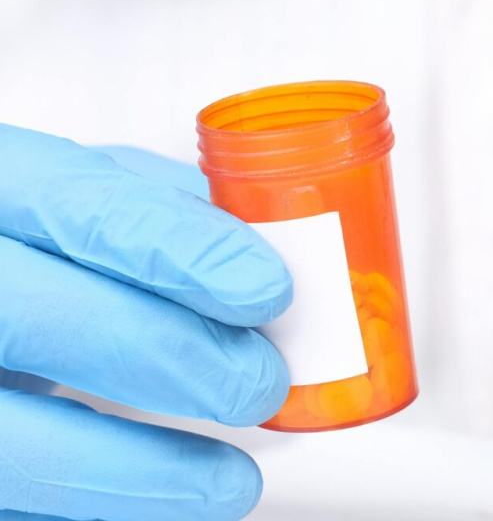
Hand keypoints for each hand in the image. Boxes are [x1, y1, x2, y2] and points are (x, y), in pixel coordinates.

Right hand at [0, 124, 291, 520]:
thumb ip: (159, 215)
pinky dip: (93, 511)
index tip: (263, 289)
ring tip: (228, 481)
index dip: (174, 249)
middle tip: (258, 384)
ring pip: (11, 438)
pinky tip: (161, 509)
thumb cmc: (29, 254)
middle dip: (169, 356)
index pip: (72, 202)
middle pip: (37, 315)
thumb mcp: (76, 205)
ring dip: (137, 468)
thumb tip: (268, 253)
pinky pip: (13, 502)